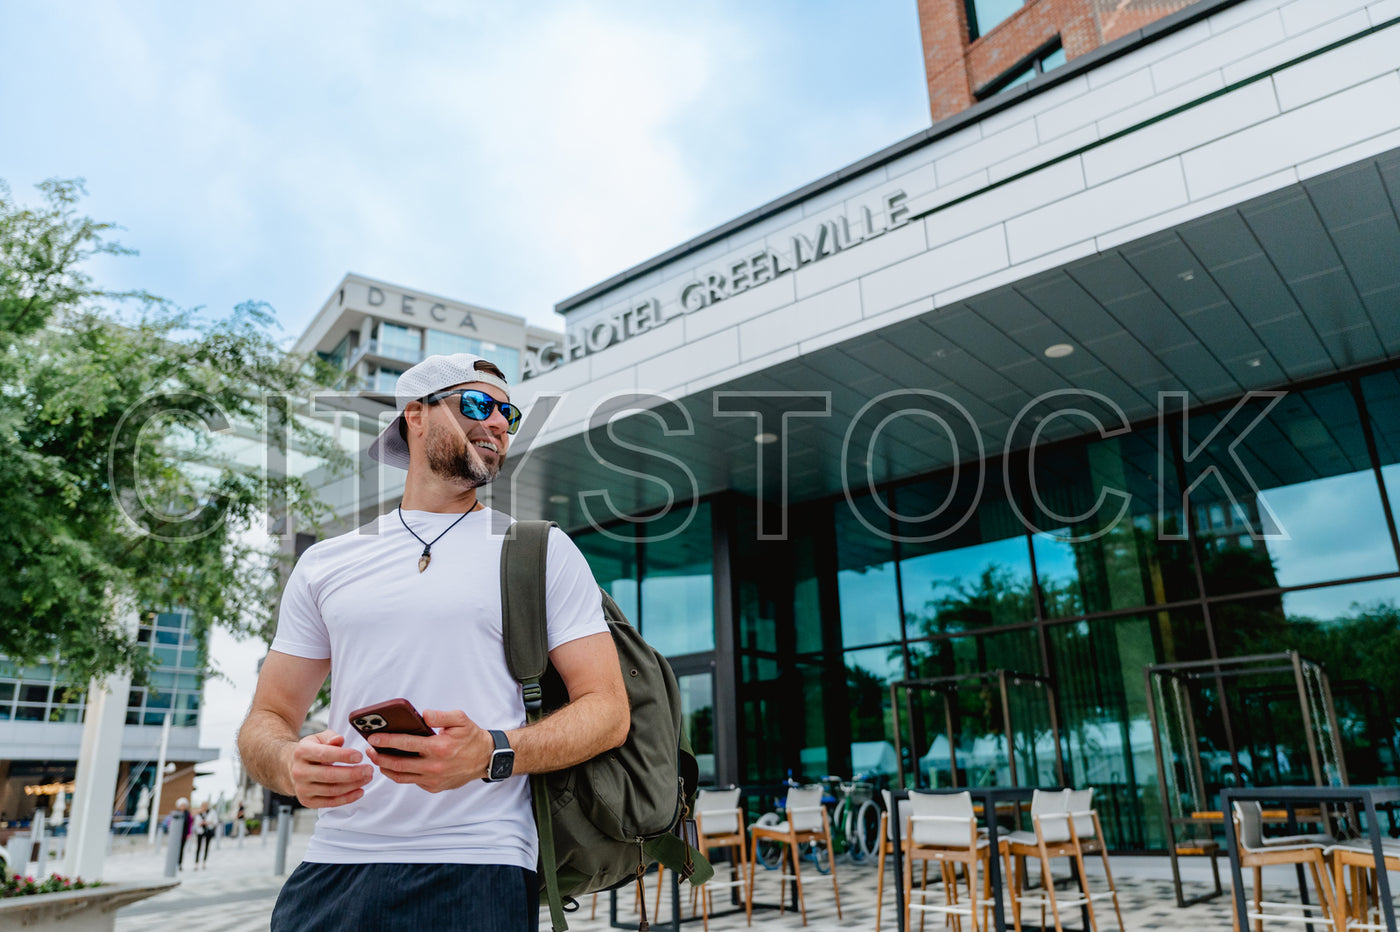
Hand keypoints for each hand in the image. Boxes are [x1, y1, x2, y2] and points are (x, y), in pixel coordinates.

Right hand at [288, 730, 372, 807]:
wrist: (292, 767)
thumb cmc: (311, 751)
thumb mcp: (319, 738)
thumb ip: (331, 737)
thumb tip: (339, 740)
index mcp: (301, 752)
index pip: (324, 754)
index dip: (343, 756)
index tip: (360, 756)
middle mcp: (299, 771)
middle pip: (329, 775)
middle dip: (352, 773)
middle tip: (369, 769)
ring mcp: (302, 788)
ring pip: (332, 790)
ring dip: (353, 785)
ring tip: (368, 778)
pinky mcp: (307, 801)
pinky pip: (330, 802)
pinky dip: (347, 798)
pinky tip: (360, 791)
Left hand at [365, 709, 494, 792]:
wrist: (486, 758)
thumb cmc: (472, 737)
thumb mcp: (460, 719)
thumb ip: (441, 715)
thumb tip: (423, 715)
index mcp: (439, 747)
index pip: (405, 744)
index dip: (386, 740)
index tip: (373, 737)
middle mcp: (434, 766)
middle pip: (398, 764)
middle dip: (380, 756)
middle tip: (370, 750)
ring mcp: (433, 779)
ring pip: (401, 777)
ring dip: (386, 768)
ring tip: (378, 758)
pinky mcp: (434, 787)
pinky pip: (412, 781)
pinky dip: (401, 774)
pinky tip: (396, 765)